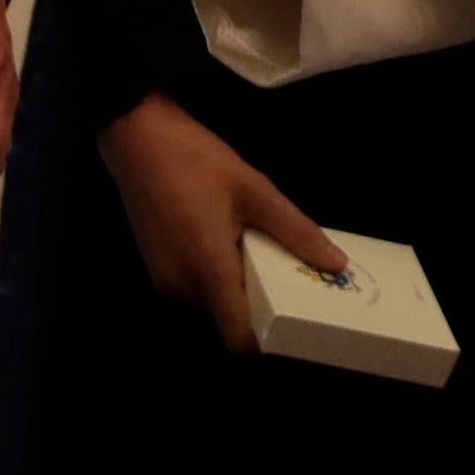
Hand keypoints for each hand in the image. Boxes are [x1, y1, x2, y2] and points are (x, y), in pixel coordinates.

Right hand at [96, 92, 346, 353]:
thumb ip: (296, 232)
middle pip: (229, 316)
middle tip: (293, 274)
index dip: (269, 337)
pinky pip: (197, 284)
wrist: (138, 137)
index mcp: (208, 271)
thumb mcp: (256, 191)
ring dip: (240, 283)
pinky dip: (219, 272)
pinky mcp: (157, 267)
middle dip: (262, 301)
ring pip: (214, 299)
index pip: (238, 337)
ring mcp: (165, 279)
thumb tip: (336, 264)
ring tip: (264, 248)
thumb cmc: (198, 161)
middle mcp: (182, 286)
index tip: (298, 318)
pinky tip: (234, 239)